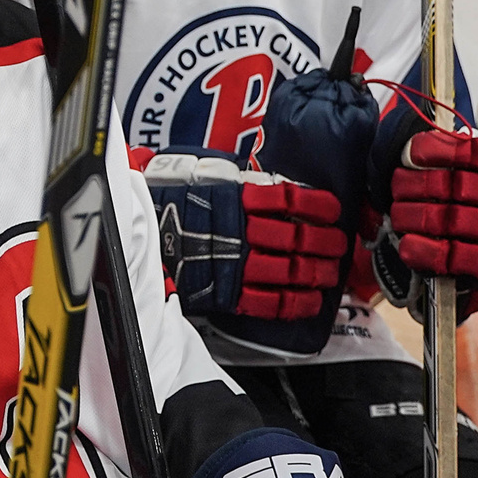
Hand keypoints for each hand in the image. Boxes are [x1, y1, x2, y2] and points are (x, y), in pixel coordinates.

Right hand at [140, 149, 349, 323]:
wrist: (138, 230)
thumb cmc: (169, 198)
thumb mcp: (204, 174)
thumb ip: (237, 178)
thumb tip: (264, 176)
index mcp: (238, 197)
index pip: (290, 199)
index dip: (316, 205)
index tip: (332, 209)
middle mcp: (243, 230)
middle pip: (299, 238)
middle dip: (325, 244)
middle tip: (338, 246)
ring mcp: (237, 262)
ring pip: (291, 270)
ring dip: (316, 273)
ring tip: (329, 274)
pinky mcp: (228, 290)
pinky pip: (268, 301)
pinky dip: (293, 304)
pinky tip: (310, 302)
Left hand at [372, 125, 477, 299]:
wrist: (452, 253)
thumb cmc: (438, 200)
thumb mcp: (431, 167)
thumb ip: (422, 150)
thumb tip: (409, 140)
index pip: (474, 152)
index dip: (441, 151)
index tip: (413, 157)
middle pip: (458, 186)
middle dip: (416, 188)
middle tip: (397, 193)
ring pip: (454, 219)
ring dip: (414, 217)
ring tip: (399, 217)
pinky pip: (459, 257)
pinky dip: (426, 249)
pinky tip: (408, 243)